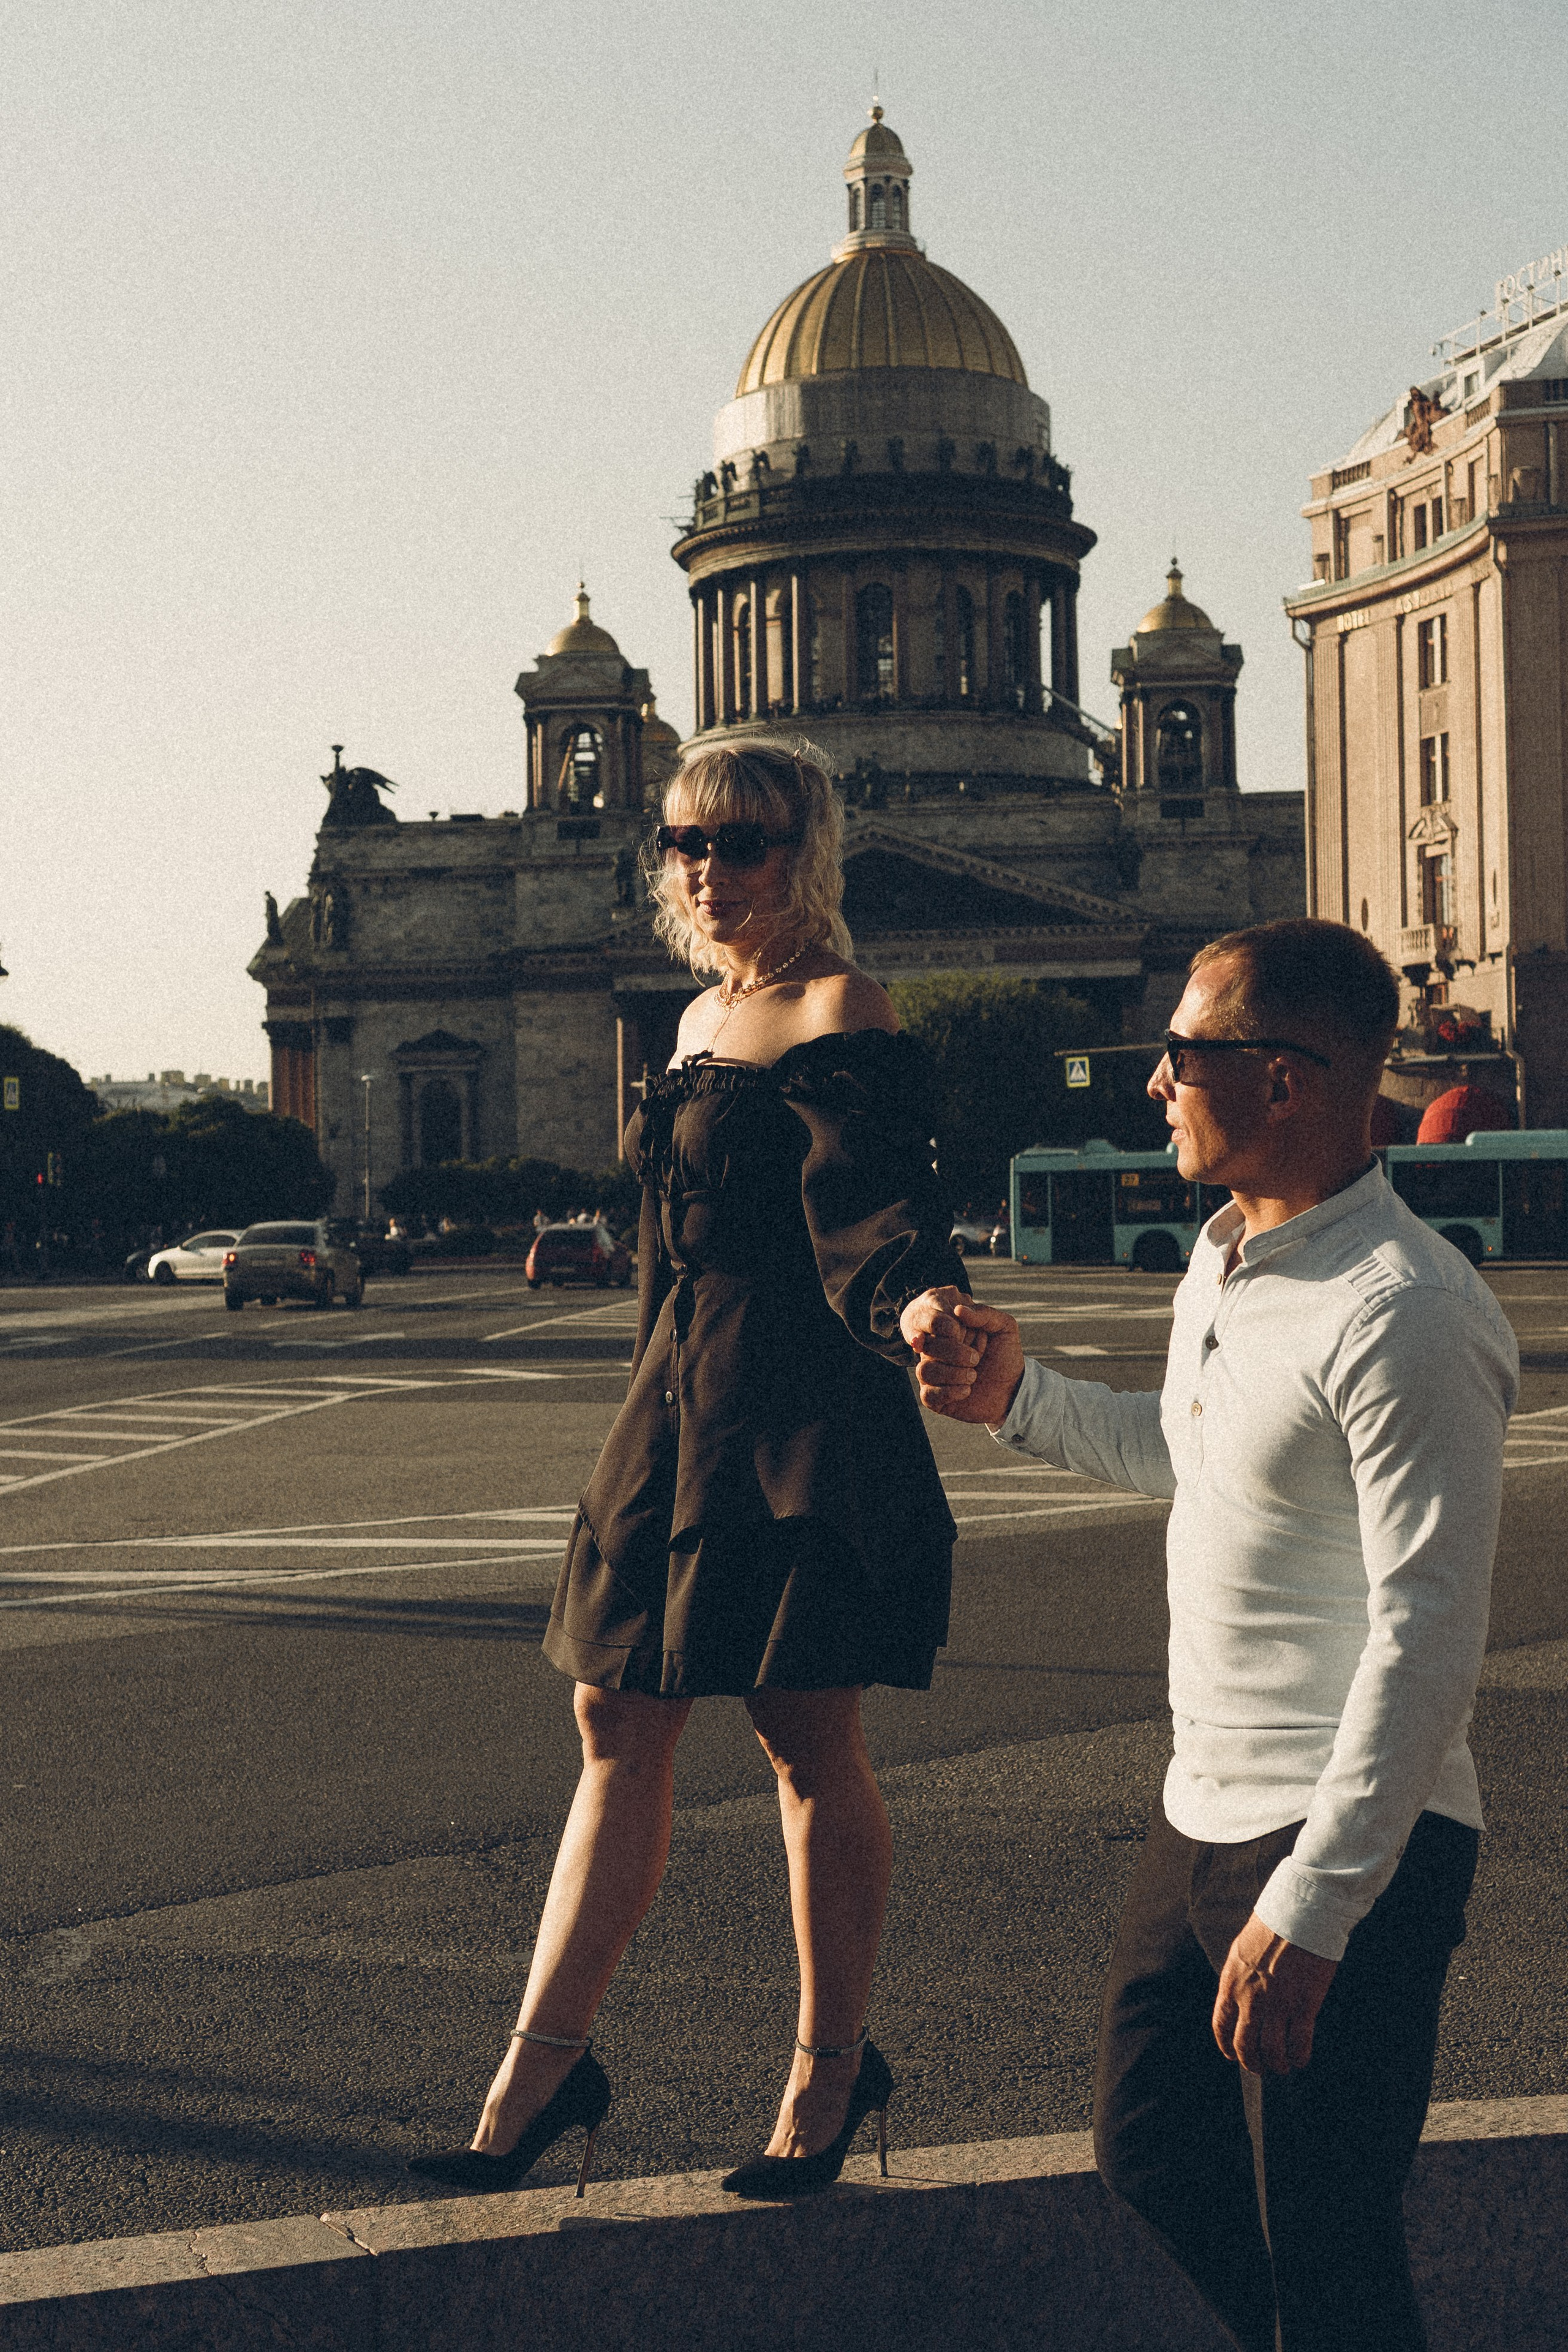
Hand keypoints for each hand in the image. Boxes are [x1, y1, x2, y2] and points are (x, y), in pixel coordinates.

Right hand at [900, 1289, 1024, 1424]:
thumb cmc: (1006, 1356)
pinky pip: (927, 1395)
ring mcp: (934, 1375)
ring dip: (952, 1374)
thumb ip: (984, 1314)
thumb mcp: (1004, 1328)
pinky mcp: (935, 1398)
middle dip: (954, 1352)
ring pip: (924, 1371)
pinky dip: (948, 1392)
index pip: (935, 1324)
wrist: (1013, 1389)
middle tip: (976, 1358)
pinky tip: (967, 1390)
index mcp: (948, 1333)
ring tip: (973, 1376)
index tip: (978, 1337)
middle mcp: (936, 1352)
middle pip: (926, 1347)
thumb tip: (957, 1310)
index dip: (954, 1331)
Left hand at [1212, 1912, 1337, 2074]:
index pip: (1221, 2025)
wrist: (1300, 1914)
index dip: (1226, 2045)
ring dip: (1277, 2064)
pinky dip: (1299, 2056)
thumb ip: (1241, 1978)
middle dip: (1252, 2062)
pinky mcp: (1303, 2007)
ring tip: (1282, 2067)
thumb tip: (1244, 2000)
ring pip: (1272, 2051)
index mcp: (1231, 1982)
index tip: (1231, 2055)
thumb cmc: (1273, 1925)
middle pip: (1245, 2045)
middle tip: (1260, 2067)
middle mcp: (1250, 1999)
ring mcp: (1277, 2006)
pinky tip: (1300, 2058)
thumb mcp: (1243, 1951)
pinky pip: (1299, 2043)